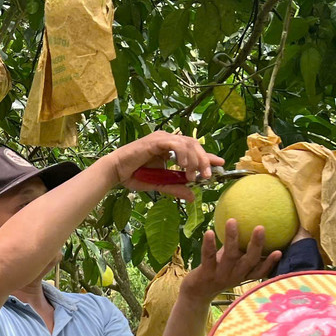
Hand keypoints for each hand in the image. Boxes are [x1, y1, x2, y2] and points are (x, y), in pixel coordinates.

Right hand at [107, 132, 223, 199]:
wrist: (115, 172)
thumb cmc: (134, 176)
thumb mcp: (160, 184)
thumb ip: (176, 188)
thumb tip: (193, 197)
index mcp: (170, 148)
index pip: (193, 150)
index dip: (207, 156)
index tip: (221, 164)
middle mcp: (168, 140)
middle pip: (194, 145)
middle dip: (204, 159)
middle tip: (208, 175)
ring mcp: (162, 138)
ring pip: (188, 143)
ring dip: (195, 159)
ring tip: (194, 175)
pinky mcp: (156, 141)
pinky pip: (175, 144)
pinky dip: (182, 154)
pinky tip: (183, 166)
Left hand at [183, 219, 280, 301]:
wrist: (197, 293)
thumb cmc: (218, 271)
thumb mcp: (232, 263)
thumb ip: (242, 250)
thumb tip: (251, 224)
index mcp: (244, 274)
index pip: (260, 271)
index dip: (270, 263)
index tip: (279, 251)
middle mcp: (235, 276)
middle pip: (249, 261)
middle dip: (256, 245)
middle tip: (261, 227)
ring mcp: (221, 275)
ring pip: (230, 256)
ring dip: (232, 238)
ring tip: (232, 221)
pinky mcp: (206, 274)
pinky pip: (209, 257)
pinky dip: (209, 245)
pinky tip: (209, 232)